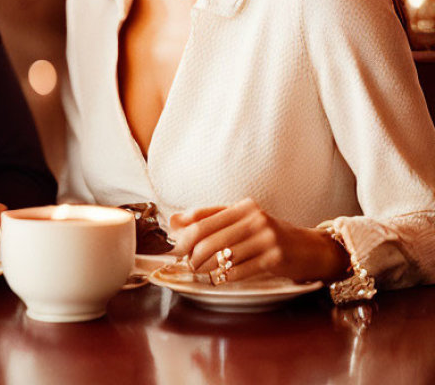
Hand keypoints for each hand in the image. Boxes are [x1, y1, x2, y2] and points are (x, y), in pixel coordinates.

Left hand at [169, 198, 348, 283]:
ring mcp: (266, 238)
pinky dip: (225, 276)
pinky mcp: (275, 258)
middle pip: (208, 237)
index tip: (173, 247)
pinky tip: (219, 278)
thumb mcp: (243, 220)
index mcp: (243, 207)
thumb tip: (174, 221)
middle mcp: (254, 218)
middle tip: (185, 263)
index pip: (203, 219)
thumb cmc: (271, 235)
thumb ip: (211, 219)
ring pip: (222, 254)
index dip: (183, 235)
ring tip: (199, 271)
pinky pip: (240, 269)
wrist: (311, 249)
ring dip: (205, 266)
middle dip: (191, 253)